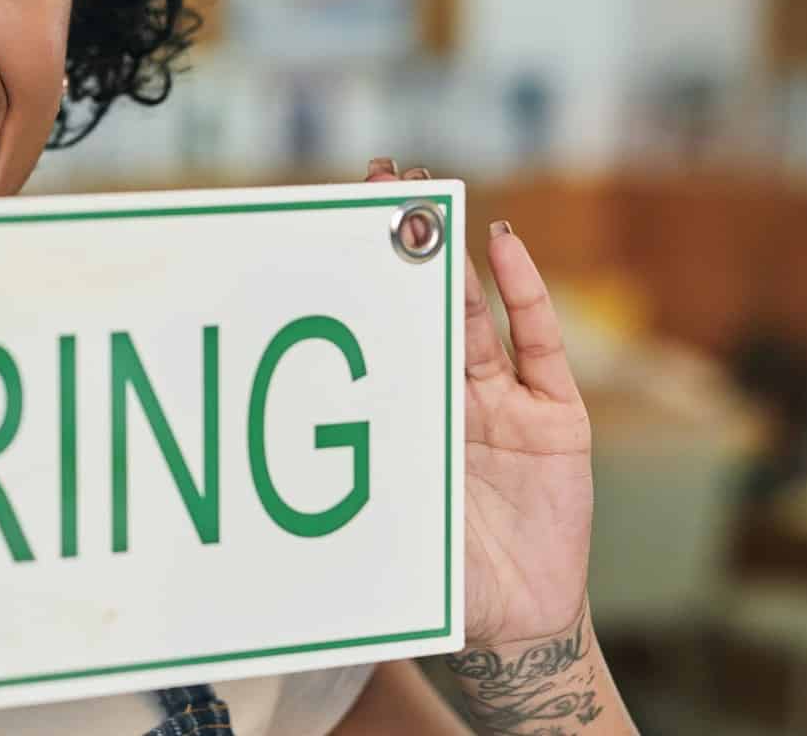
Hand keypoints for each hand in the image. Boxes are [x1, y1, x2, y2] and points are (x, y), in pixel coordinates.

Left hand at [364, 160, 593, 649]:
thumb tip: (249, 488)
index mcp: (403, 416)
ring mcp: (505, 402)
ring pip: (477, 312)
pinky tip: (503, 243)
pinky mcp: (557, 418)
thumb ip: (338, 498)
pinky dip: (526, 290)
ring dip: (455, 255)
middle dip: (407, 242)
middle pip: (425, 303)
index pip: (375, 328)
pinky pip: (541, 344)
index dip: (360, 276)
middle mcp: (453, 396)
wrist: (516, 627)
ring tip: (430, 196)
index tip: (331, 217)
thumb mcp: (378, 530)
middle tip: (383, 178)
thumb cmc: (439, 584)